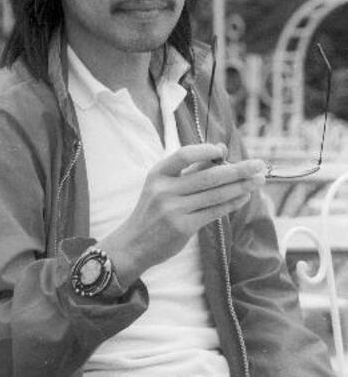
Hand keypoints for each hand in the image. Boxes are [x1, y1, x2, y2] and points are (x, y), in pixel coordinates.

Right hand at [100, 143, 265, 287]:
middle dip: (238, 169)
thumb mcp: (162, 185)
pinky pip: (213, 212)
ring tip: (258, 181)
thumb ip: (189, 169)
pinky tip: (244, 198)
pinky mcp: (183, 227)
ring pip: (215, 194)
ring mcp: (173, 209)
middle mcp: (164, 190)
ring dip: (241, 186)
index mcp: (158, 174)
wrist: (134, 243)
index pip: (184, 154)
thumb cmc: (153, 210)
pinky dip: (231, 203)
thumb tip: (221, 150)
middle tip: (259, 165)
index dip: (205, 150)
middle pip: (208, 175)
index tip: (223, 150)